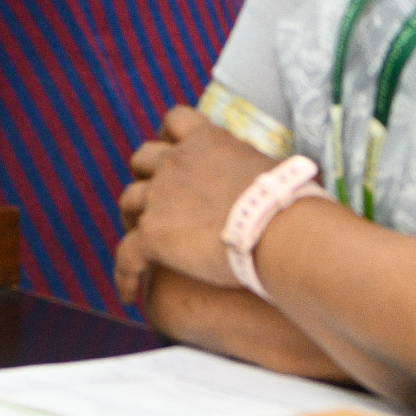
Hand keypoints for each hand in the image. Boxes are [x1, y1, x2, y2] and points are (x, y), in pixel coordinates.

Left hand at [119, 106, 284, 293]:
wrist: (279, 230)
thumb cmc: (289, 203)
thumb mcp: (270, 168)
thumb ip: (254, 169)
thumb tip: (277, 181)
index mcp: (207, 140)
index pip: (176, 120)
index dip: (168, 135)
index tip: (170, 149)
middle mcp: (177, 162)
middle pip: (143, 158)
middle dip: (145, 175)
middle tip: (154, 198)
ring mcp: (160, 196)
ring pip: (129, 200)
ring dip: (133, 217)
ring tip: (141, 243)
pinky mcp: (153, 234)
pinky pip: (127, 254)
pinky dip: (125, 273)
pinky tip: (129, 295)